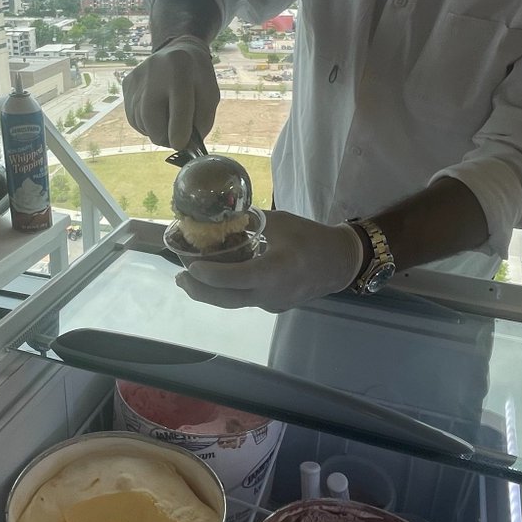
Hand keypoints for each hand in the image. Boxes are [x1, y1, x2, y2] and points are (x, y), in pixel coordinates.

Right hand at [123, 36, 219, 147]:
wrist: (178, 53)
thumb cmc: (198, 79)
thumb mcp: (210, 95)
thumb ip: (202, 121)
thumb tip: (184, 146)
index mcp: (181, 67)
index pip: (178, 103)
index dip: (179, 128)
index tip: (180, 145)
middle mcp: (154, 69)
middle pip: (151, 117)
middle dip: (165, 137)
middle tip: (177, 140)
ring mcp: (137, 77)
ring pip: (141, 122)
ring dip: (157, 131)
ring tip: (169, 119)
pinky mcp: (127, 85)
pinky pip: (134, 118)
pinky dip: (147, 124)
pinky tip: (158, 112)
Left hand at [176, 210, 363, 311]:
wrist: (341, 262)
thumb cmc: (312, 238)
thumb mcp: (280, 221)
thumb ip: (250, 220)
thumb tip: (221, 215)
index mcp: (274, 272)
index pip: (234, 279)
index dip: (209, 275)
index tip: (190, 265)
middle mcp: (271, 294)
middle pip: (227, 299)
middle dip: (200, 290)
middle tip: (180, 277)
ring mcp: (273, 304)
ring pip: (235, 302)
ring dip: (211, 293)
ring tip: (190, 280)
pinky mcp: (275, 306)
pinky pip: (246, 300)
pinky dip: (229, 291)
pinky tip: (219, 280)